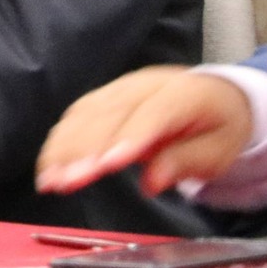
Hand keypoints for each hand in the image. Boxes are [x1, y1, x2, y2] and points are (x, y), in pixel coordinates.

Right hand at [36, 65, 255, 195]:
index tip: (104, 166)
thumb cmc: (218, 128)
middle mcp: (146, 84)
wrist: (217, 95)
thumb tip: (152, 182)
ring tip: (48, 179)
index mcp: (184, 94)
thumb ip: (186, 162)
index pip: (151, 114)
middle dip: (82, 150)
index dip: (126, 138)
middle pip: (109, 114)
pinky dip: (59, 139)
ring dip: (62, 146)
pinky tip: (49, 163)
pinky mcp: (105, 95)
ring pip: (85, 112)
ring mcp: (122, 86)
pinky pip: (78, 113)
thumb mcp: (218, 152)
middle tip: (62, 183)